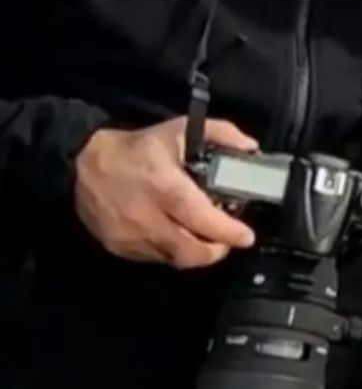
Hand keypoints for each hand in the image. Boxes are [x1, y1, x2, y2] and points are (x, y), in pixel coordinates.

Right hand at [74, 116, 258, 268]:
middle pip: (189, 251)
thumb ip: (221, 134)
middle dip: (216, 251)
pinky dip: (172, 251)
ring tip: (206, 238)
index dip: (225, 231)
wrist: (83, 164)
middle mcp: (147, 216)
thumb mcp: (180, 130)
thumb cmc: (139, 148)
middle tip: (228, 240)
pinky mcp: (119, 247)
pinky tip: (178, 236)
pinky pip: (154, 258)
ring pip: (174, 258)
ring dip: (195, 253)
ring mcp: (130, 236)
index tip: (246, 236)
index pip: (199, 216)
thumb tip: (251, 148)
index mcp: (164, 186)